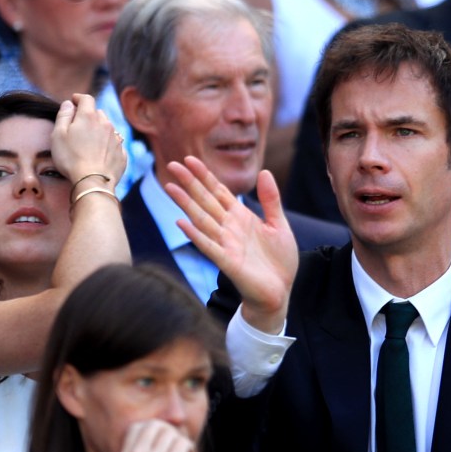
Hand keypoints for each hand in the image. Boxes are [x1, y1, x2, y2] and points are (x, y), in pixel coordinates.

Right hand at [52, 94, 126, 191]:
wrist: (93, 182)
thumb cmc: (71, 158)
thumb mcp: (58, 135)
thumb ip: (63, 116)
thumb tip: (68, 104)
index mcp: (89, 117)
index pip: (86, 99)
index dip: (79, 98)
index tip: (74, 101)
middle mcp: (106, 124)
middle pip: (98, 113)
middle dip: (89, 115)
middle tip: (79, 125)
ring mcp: (116, 139)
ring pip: (108, 128)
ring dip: (99, 130)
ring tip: (90, 141)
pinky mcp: (122, 154)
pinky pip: (114, 144)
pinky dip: (107, 145)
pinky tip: (100, 154)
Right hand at [117, 419, 193, 451]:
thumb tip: (160, 430)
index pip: (137, 427)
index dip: (153, 430)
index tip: (163, 443)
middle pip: (155, 425)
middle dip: (169, 433)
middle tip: (176, 448)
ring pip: (171, 432)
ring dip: (181, 441)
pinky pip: (184, 442)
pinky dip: (190, 448)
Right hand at [165, 156, 298, 332]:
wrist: (280, 292)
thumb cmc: (278, 261)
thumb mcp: (279, 225)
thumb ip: (271, 200)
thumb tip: (265, 172)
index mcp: (240, 217)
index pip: (218, 192)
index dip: (204, 176)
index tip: (190, 159)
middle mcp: (229, 228)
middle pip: (205, 201)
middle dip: (190, 183)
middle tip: (173, 165)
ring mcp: (226, 244)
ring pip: (202, 219)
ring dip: (186, 204)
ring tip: (170, 187)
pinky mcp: (227, 262)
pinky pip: (208, 246)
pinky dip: (195, 235)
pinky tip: (181, 223)